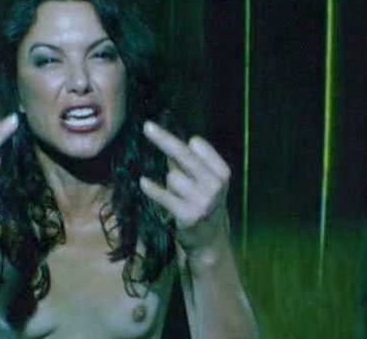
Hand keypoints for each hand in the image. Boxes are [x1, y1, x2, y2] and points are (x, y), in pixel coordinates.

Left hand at [139, 121, 230, 258]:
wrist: (210, 240)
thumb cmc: (204, 202)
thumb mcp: (206, 180)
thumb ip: (190, 161)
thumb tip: (167, 138)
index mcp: (222, 172)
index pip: (198, 148)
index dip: (184, 143)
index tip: (176, 137)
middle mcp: (215, 185)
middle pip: (183, 155)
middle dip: (164, 139)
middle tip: (147, 126)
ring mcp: (202, 201)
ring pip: (172, 177)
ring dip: (169, 183)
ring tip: (180, 196)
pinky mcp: (188, 215)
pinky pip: (164, 196)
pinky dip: (152, 189)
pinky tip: (144, 182)